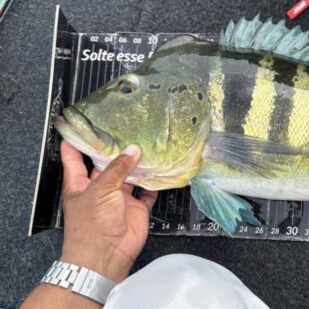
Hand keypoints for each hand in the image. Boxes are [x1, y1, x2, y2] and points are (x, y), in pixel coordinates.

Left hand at [59, 141, 157, 281]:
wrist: (106, 256)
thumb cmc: (92, 226)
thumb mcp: (101, 190)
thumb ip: (117, 169)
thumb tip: (132, 150)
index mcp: (80, 184)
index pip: (74, 159)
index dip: (77, 142)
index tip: (81, 126)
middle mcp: (99, 189)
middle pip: (107, 165)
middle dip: (116, 150)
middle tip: (127, 131)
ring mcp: (118, 199)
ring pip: (129, 176)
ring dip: (137, 165)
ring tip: (148, 146)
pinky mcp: (136, 208)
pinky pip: (147, 192)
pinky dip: (154, 183)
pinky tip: (160, 170)